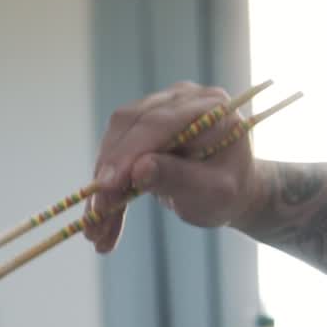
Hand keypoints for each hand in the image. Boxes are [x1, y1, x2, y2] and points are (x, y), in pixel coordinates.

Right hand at [84, 81, 260, 253]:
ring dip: (101, 183)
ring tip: (96, 226)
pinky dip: (104, 188)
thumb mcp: (213, 192)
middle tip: (98, 211)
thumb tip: (138, 169)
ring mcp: (157, 110)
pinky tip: (98, 219)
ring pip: (114, 140)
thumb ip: (179, 178)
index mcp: (209, 107)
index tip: (107, 186)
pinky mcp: (139, 129)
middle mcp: (180, 99)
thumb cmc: (229, 193)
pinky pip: (112, 153)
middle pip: (129, 126)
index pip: (159, 122)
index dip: (129, 152)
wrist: (229, 194)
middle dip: (110, 171)